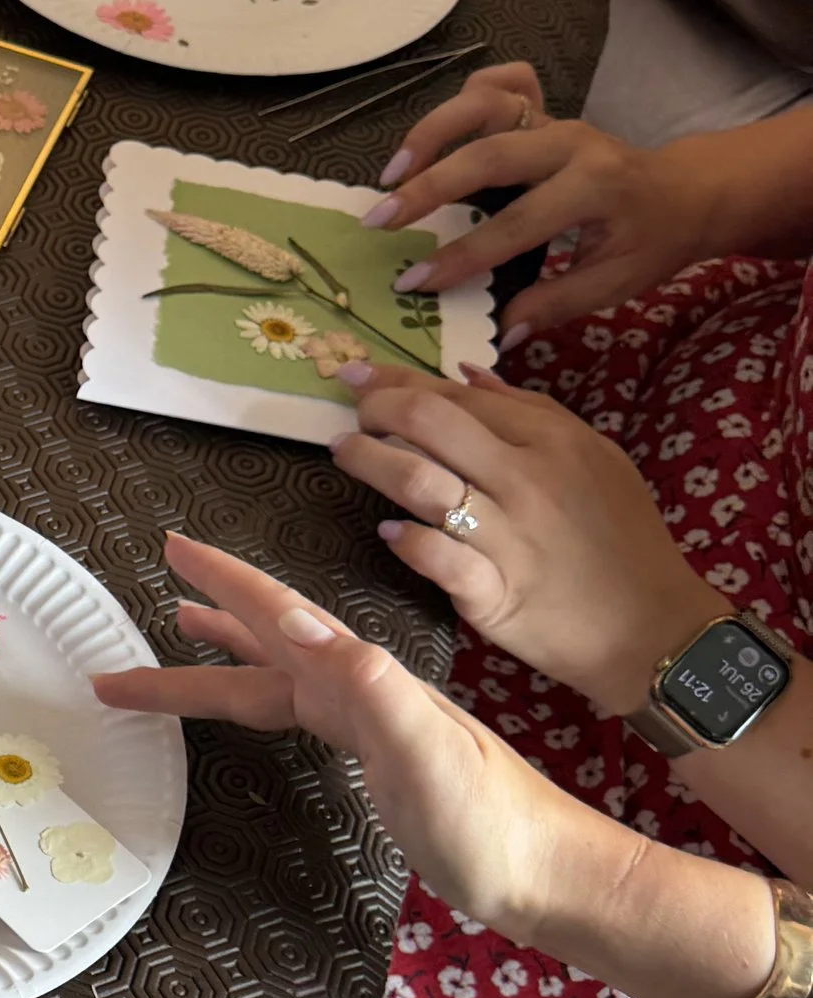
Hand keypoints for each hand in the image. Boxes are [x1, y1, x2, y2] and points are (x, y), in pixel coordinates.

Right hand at [92, 536, 595, 932]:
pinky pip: (301, 714)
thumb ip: (365, 682)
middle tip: (149, 607)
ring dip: (228, 656)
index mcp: (364, 683)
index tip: (175, 549)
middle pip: (265, 649)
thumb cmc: (493, 823)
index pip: (280, 618)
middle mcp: (364, 693)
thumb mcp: (425, 750)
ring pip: (279, 679)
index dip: (226, 584)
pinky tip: (264, 704)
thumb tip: (296, 622)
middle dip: (204, 628)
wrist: (548, 875)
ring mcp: (372, 726)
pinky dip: (266, 700)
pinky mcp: (378, 760)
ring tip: (182, 632)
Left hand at [328, 363, 718, 712]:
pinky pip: (439, 558)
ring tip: (344, 452)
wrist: (654, 625)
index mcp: (550, 440)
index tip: (359, 376)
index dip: (400, 382)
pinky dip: (408, 541)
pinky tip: (388, 531)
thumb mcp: (594, 457)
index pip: (459, 397)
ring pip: (422, 483)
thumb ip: (530, 410)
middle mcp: (525, 480)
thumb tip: (466, 373)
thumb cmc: (622, 538)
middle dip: (377, 409)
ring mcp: (509, 537)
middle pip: (431, 425)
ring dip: (371, 461)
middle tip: (351, 413)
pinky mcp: (495, 592)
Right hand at [370, 63, 790, 341]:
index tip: (412, 282)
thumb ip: (556, 305)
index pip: (515, 225)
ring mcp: (555, 119)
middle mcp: (570, 143)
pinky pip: (500, 84)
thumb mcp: (617, 283)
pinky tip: (436, 134)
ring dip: (432, 132)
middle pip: (487, 154)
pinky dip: (465, 99)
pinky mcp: (544, 112)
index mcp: (595, 187)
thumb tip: (499, 332)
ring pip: (484, 103)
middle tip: (381, 220)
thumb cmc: (652, 240)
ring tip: (392, 173)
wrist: (686, 191)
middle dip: (428, 187)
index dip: (461, 257)